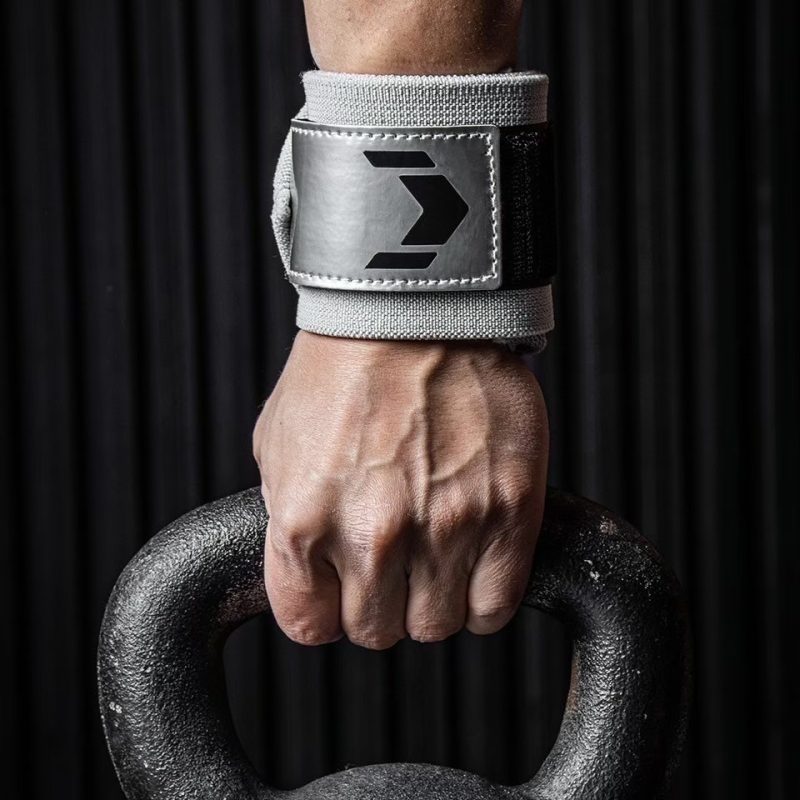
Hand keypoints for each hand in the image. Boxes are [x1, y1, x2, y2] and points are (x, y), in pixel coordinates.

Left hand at [253, 331, 547, 648]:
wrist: (412, 311)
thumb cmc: (343, 368)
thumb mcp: (279, 443)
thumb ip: (286, 517)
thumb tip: (304, 565)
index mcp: (304, 521)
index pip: (309, 625)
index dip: (324, 610)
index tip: (338, 592)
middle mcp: (373, 534)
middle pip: (376, 632)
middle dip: (379, 603)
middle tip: (390, 562)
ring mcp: (445, 526)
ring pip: (436, 626)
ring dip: (431, 600)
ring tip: (433, 555)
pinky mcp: (507, 512)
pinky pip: (494, 608)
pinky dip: (482, 600)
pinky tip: (472, 563)